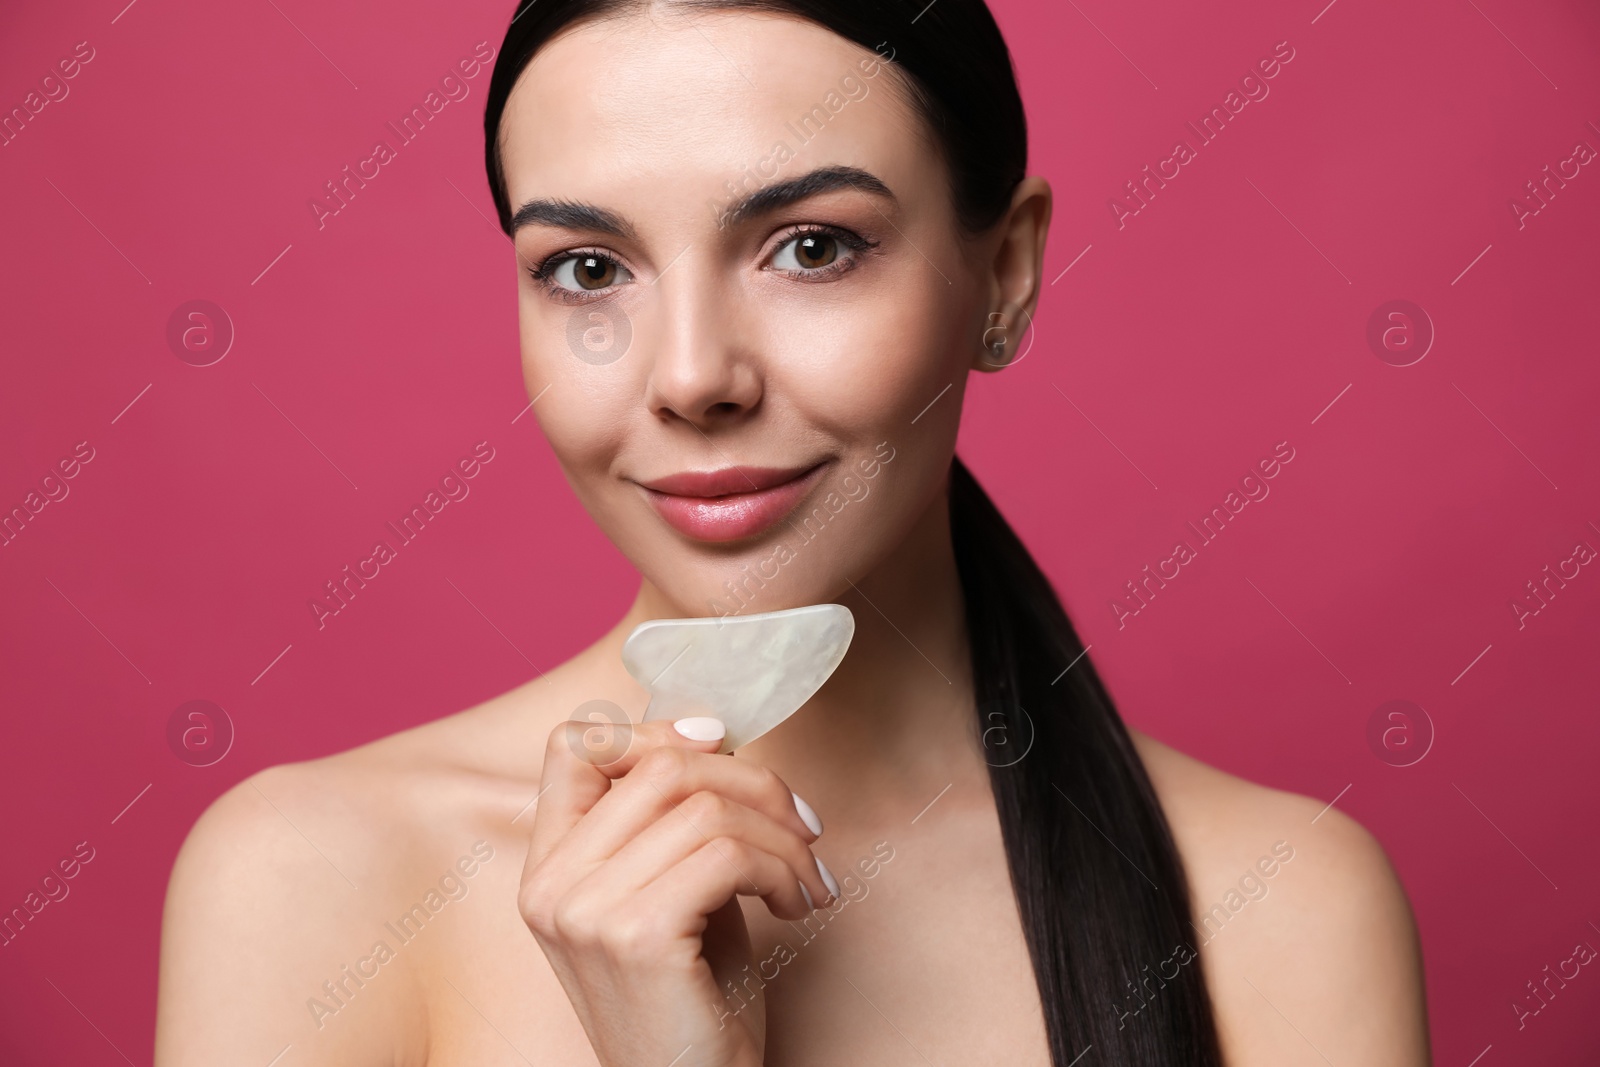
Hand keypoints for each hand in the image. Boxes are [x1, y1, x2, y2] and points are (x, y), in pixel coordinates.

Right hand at [518, 715, 837, 1066]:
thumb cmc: (690, 997)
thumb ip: (672, 820)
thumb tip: (719, 734)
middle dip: (755, 782)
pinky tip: (799, 905)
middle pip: (661, 765)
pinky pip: (729, 854)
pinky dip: (783, 870)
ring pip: (706, 807)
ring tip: (808, 877)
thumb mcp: (669, 889)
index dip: (655, 728)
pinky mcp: (638, 936)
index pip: (572, 745)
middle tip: (803, 826)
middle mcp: (552, 884)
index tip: (724, 747)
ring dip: (783, 836)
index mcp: (548, 866)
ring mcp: (587, 911)